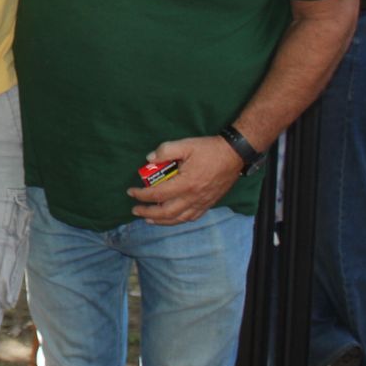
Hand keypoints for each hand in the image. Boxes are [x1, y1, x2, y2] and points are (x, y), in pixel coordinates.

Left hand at [127, 135, 242, 225]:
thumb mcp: (186, 144)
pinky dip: (178, 220)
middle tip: (135, 210)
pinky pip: (192, 217)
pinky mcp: (209, 203)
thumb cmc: (209, 149)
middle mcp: (193, 197)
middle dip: (148, 213)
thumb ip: (165, 150)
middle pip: (166, 212)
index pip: (158, 194)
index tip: (131, 192)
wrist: (234, 155)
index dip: (142, 195)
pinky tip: (171, 218)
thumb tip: (149, 159)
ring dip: (162, 221)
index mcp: (186, 183)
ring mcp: (202, 202)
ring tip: (149, 219)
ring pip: (179, 218)